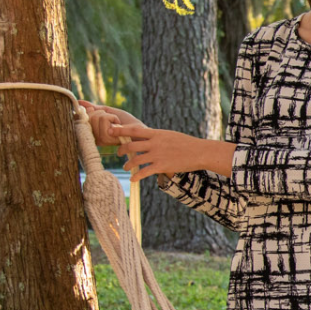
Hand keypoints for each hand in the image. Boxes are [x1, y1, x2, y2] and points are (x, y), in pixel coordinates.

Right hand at [78, 100, 143, 147]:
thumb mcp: (108, 112)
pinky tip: (118, 124)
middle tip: (112, 120)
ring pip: (96, 117)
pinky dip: (112, 117)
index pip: (81, 119)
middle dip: (102, 113)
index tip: (97, 112)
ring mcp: (99, 139)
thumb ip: (94, 108)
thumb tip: (79, 102)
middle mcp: (94, 138)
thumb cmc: (125, 122)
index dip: (88, 112)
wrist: (140, 129)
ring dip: (109, 116)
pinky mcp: (106, 139)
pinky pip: (104, 119)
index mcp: (93, 133)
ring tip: (116, 123)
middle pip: (89, 116)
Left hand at [110, 124, 233, 181]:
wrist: (200, 152)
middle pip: (131, 145)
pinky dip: (136, 176)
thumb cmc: (186, 143)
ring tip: (126, 168)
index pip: (134, 130)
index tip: (110, 130)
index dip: (120, 130)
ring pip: (135, 160)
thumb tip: (146, 136)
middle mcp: (155, 143)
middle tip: (118, 153)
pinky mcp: (162, 166)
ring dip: (127, 165)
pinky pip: (144, 172)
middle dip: (121, 150)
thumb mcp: (170, 135)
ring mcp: (157, 155)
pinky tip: (133, 179)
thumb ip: (157, 136)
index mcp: (157, 133)